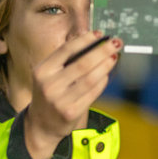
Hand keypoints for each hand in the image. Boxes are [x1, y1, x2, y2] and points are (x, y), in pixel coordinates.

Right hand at [24, 31, 121, 158]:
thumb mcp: (49, 74)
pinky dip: (102, 81)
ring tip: (114, 57)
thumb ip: (65, 59)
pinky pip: (93, 93)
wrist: (42, 124)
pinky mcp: (71, 112)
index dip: (85, 40)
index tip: (100, 33)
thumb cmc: (50, 93)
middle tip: (116, 42)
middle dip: (102, 51)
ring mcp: (60, 100)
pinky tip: (107, 74)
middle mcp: (49, 85)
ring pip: (90, 78)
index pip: (66, 50)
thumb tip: (89, 36)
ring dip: (106, 65)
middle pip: (82, 63)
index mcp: (42, 71)